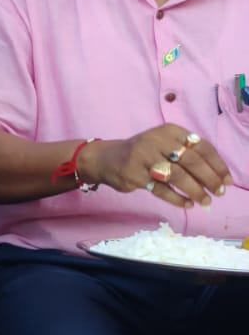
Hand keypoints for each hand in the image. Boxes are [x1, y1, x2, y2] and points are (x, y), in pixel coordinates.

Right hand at [80, 125, 231, 206]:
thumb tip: (218, 175)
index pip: (201, 146)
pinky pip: (161, 189)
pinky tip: (187, 204)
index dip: (217, 164)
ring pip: (177, 176)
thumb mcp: (164, 143)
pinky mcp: (134, 175)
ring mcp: (143, 158)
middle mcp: (156, 141)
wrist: (106, 158)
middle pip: (191, 161)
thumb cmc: (143, 152)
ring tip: (205, 201)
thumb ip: (187, 153)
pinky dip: (177, 198)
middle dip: (210, 179)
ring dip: (195, 191)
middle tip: (219, 192)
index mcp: (169, 131)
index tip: (227, 179)